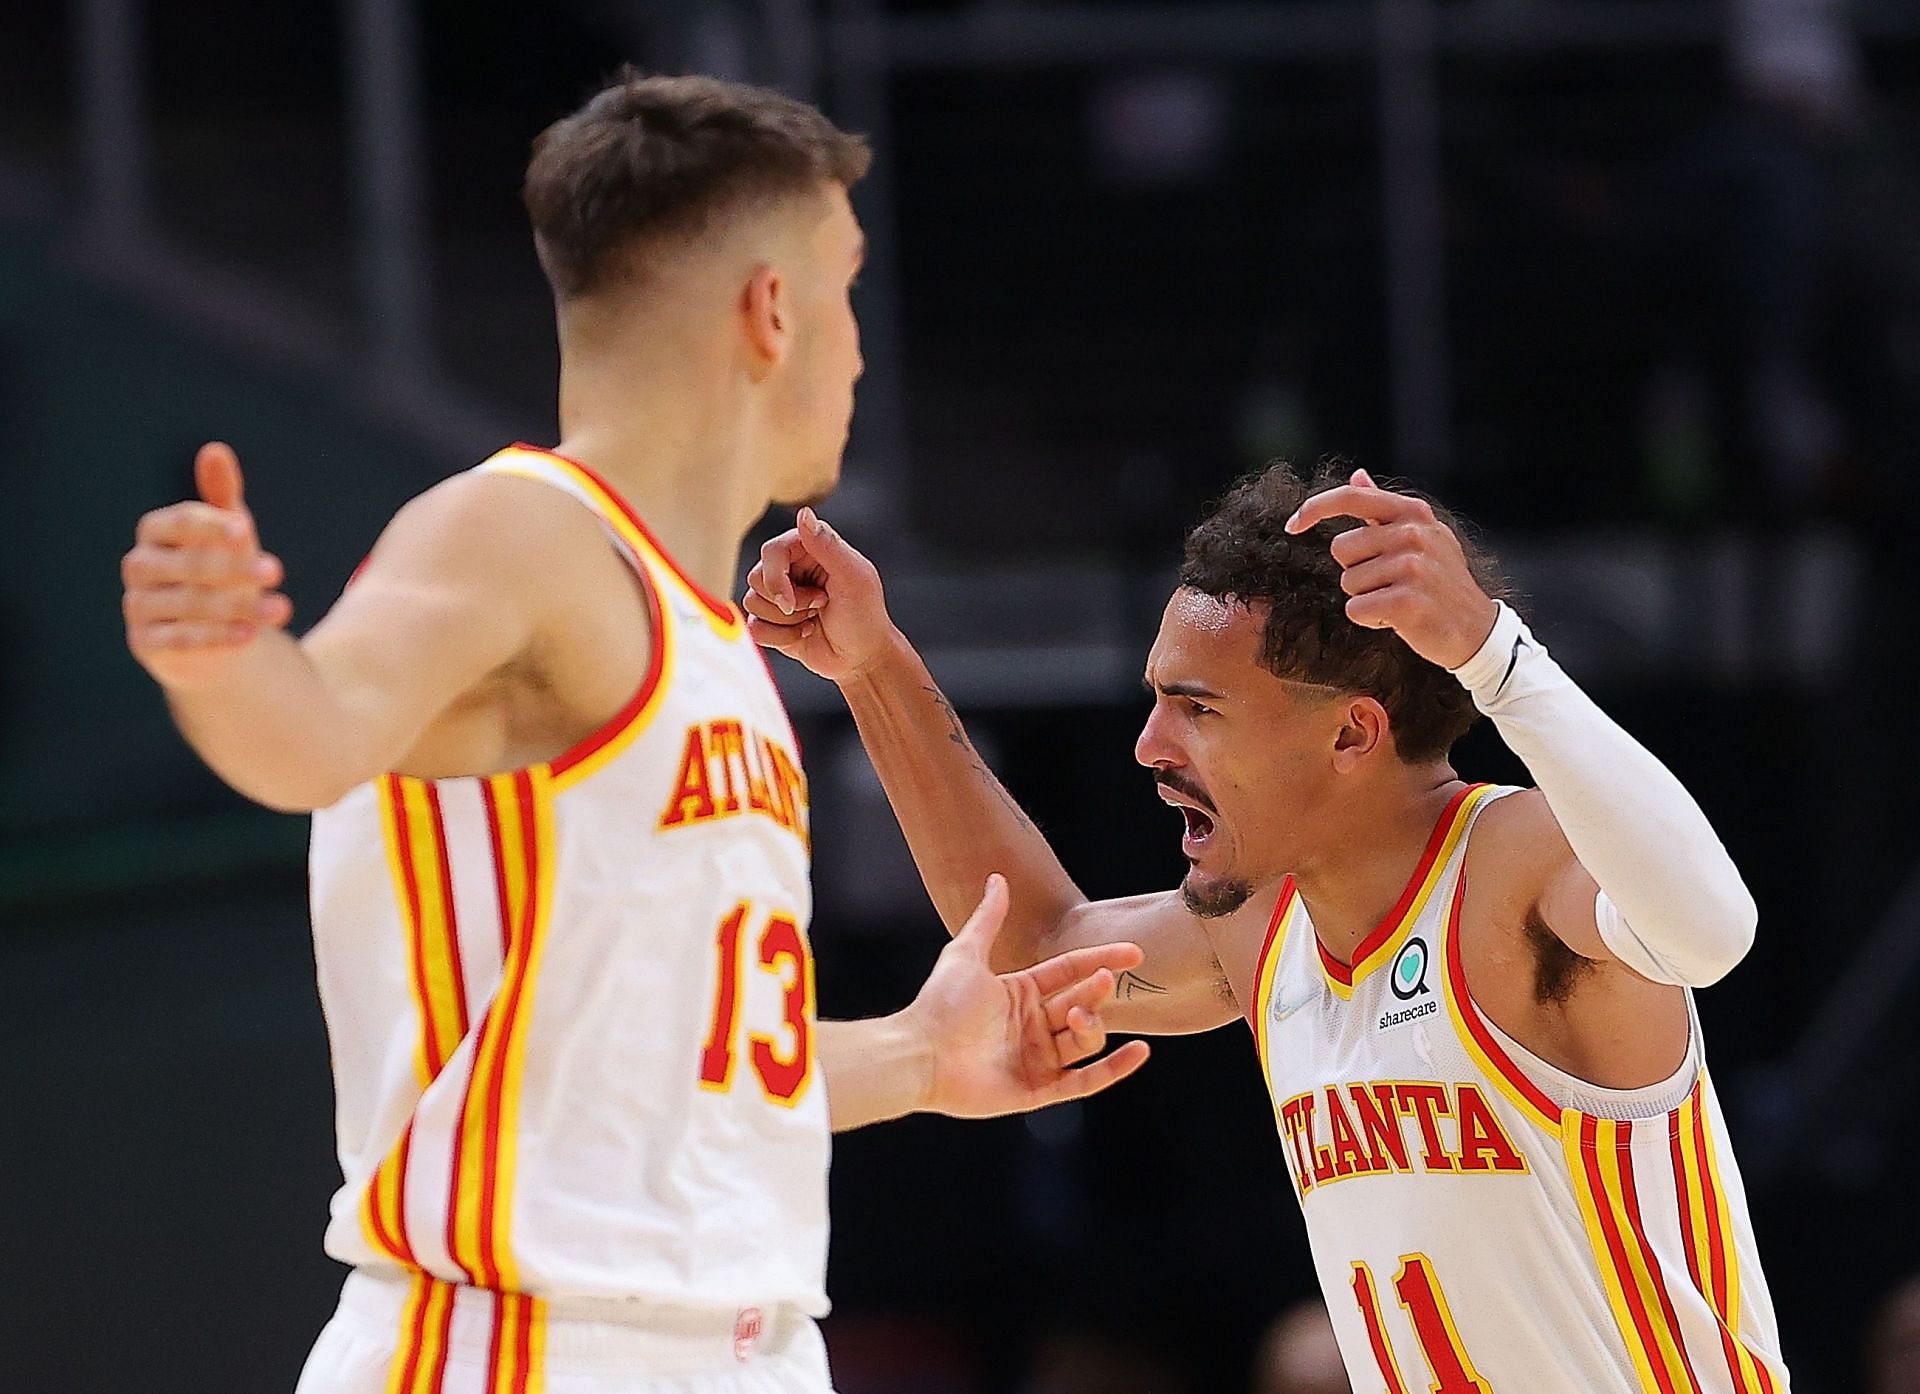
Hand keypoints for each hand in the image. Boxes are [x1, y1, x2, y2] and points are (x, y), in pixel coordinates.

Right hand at [123, 442, 292, 690]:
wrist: (216, 638)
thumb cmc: (223, 575)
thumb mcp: (229, 536)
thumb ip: (223, 498)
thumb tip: (215, 451)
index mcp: (155, 532)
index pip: (179, 522)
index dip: (211, 526)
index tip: (246, 530)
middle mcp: (139, 566)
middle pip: (185, 564)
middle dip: (234, 568)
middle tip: (277, 571)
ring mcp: (138, 605)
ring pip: (187, 604)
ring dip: (238, 606)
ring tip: (283, 608)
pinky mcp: (145, 642)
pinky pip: (180, 639)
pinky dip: (216, 637)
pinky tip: (250, 635)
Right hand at [742, 508, 895, 681]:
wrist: (862, 657)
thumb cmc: (865, 615)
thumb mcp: (853, 577)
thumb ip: (827, 544)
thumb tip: (803, 513)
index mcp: (809, 548)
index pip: (772, 551)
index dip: (776, 577)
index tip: (790, 602)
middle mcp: (790, 567)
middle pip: (757, 577)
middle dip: (789, 602)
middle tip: (820, 605)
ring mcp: (779, 594)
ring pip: (752, 602)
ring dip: (787, 621)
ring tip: (814, 619)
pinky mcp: (771, 620)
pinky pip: (754, 627)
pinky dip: (780, 638)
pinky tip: (804, 633)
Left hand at [902, 875, 1151, 1118]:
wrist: (920, 1055)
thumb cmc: (939, 1004)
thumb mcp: (966, 953)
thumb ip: (988, 918)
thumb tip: (998, 878)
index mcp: (1021, 992)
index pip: (1072, 972)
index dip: (1102, 960)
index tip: (1133, 952)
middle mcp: (1033, 1025)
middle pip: (1082, 1004)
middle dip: (1097, 993)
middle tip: (1104, 980)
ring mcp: (1038, 1059)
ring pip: (1085, 1040)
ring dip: (1093, 1026)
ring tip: (1078, 1016)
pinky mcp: (1038, 1091)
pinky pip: (1085, 1081)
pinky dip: (1114, 1069)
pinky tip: (1139, 1052)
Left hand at [1283, 468, 1497, 670]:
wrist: (1476, 630)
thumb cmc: (1440, 583)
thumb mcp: (1421, 536)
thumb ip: (1384, 509)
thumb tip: (1357, 475)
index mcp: (1414, 513)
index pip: (1351, 498)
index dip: (1315, 508)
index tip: (1292, 525)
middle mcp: (1414, 534)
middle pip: (1341, 549)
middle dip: (1356, 571)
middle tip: (1391, 582)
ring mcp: (1412, 567)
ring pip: (1348, 583)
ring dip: (1366, 598)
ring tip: (1399, 600)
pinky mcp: (1407, 602)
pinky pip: (1355, 609)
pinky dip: (1370, 620)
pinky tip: (1398, 619)